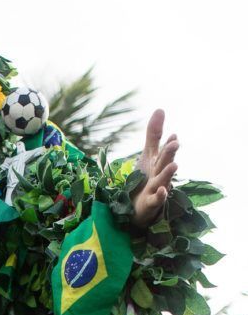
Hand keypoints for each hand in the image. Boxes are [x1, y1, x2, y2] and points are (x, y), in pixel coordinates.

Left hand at [132, 110, 178, 227]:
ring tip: (175, 165)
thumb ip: (154, 134)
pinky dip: (161, 195)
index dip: (169, 144)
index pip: (165, 151)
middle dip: (170, 153)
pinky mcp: (151, 202)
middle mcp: (160, 174)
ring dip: (168, 173)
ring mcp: (157, 189)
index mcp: (160, 162)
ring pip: (163, 180)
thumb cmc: (146, 178)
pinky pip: (157, 199)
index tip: (173, 135)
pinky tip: (163, 190)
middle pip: (165, 163)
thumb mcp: (148, 154)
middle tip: (175, 143)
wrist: (138, 206)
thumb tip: (161, 109)